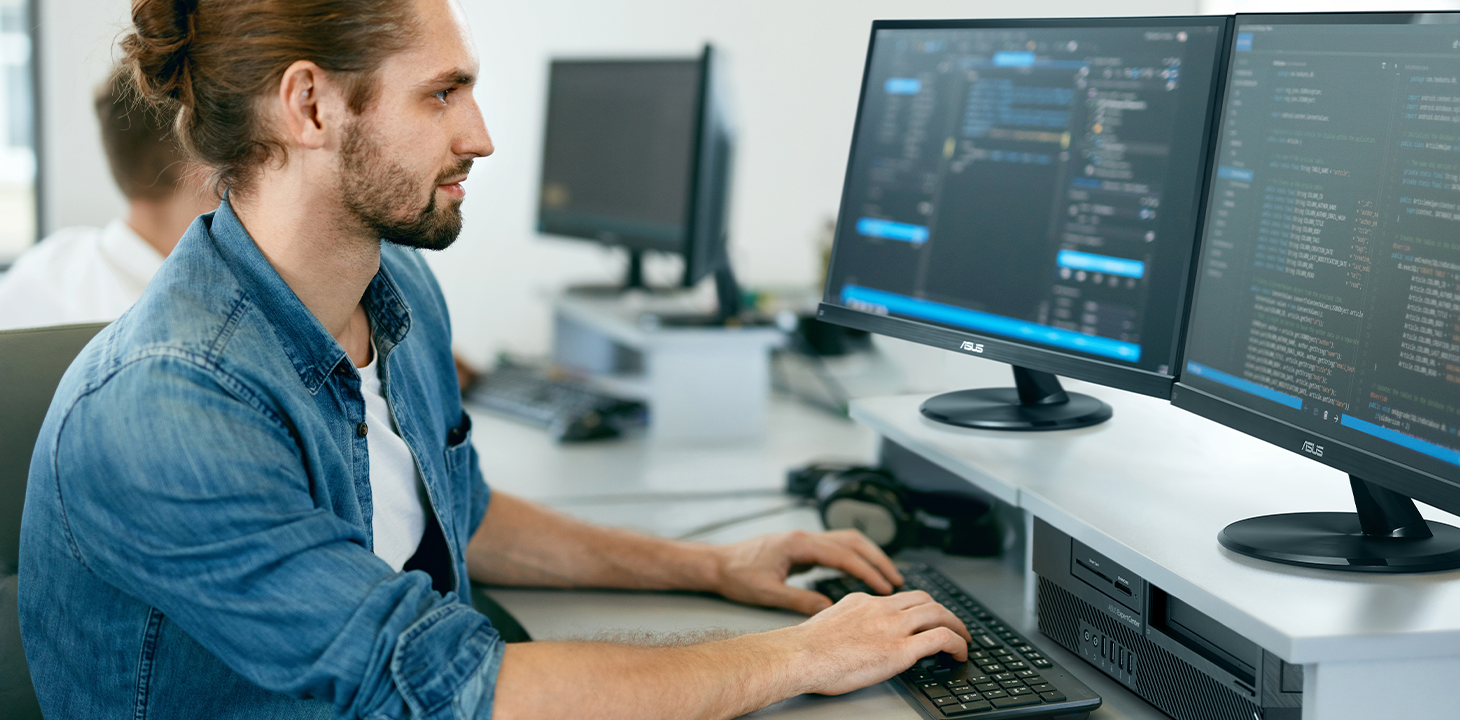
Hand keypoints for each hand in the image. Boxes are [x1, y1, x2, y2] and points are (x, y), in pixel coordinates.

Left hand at [708, 529, 904, 614]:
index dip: (867, 571)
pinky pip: (836, 547)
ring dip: (868, 555)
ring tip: (886, 575)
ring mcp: (803, 540)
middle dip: (877, 559)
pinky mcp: (801, 547)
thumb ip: (799, 600)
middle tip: (896, 580)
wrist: (716, 564)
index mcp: (798, 545)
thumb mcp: (767, 593)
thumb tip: (828, 608)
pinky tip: (860, 572)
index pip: (843, 555)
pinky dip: (854, 557)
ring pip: (846, 540)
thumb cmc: (736, 575)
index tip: (886, 586)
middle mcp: (804, 538)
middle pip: (852, 541)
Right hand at [782, 590, 970, 695]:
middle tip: (953, 625)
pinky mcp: (900, 650)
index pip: (901, 597)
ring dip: (957, 626)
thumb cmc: (806, 649)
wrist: (800, 655)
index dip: (919, 606)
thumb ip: (849, 621)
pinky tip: (960, 653)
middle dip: (944, 612)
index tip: (926, 616)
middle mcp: (881, 608)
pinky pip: (940, 639)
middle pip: (925, 600)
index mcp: (864, 602)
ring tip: (963, 639)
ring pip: (938, 614)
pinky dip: (957, 643)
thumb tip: (855, 633)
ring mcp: (893, 627)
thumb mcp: (830, 623)